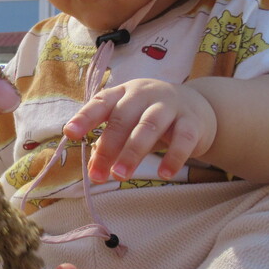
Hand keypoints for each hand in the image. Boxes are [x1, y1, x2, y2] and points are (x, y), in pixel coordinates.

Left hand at [63, 78, 216, 182]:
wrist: (198, 107)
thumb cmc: (151, 116)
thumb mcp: (129, 123)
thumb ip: (110, 143)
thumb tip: (93, 169)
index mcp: (124, 93)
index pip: (101, 102)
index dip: (85, 117)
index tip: (70, 133)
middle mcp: (145, 94)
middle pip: (123, 118)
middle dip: (108, 146)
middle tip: (97, 175)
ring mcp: (170, 106)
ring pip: (149, 126)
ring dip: (132, 152)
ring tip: (120, 175)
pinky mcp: (192, 121)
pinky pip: (183, 139)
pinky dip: (173, 157)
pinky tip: (164, 174)